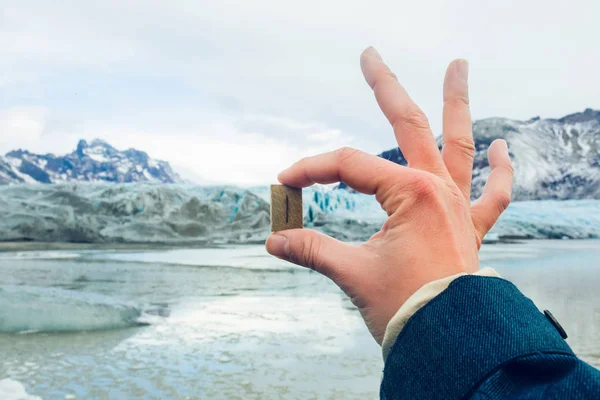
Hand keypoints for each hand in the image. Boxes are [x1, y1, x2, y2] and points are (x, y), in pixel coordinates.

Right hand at [266, 47, 512, 343]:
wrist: (450, 342)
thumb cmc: (406, 307)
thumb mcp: (351, 274)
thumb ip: (310, 249)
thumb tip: (273, 240)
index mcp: (411, 193)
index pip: (349, 166)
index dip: (311, 171)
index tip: (284, 184)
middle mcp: (439, 189)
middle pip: (407, 124)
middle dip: (384, 87)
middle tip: (369, 54)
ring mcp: (459, 206)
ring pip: (459, 144)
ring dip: (457, 103)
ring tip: (459, 64)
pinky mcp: (471, 228)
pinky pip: (494, 195)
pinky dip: (501, 172)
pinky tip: (501, 148)